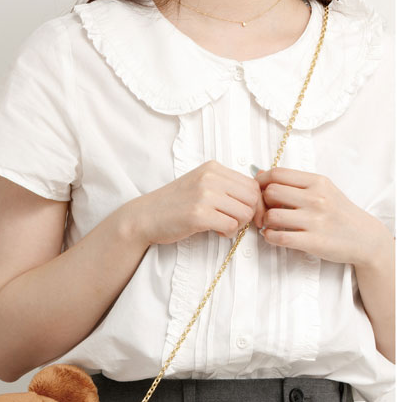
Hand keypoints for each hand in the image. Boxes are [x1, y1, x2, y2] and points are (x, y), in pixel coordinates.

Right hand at [127, 160, 263, 246]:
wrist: (145, 217)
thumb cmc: (174, 205)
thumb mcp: (200, 185)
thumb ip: (224, 187)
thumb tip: (257, 199)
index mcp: (213, 168)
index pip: (252, 184)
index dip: (256, 203)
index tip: (249, 215)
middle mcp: (210, 178)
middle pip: (252, 198)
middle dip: (249, 215)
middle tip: (235, 223)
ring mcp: (204, 195)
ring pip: (244, 213)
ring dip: (238, 225)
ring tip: (222, 227)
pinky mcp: (198, 215)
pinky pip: (231, 226)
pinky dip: (227, 233)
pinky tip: (216, 232)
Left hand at [254, 167, 392, 266]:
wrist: (365, 238)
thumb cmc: (340, 213)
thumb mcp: (324, 190)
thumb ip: (295, 183)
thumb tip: (261, 174)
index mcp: (318, 182)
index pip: (278, 174)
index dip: (261, 182)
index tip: (259, 191)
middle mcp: (316, 198)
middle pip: (271, 192)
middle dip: (262, 202)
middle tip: (264, 210)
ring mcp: (315, 220)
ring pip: (272, 215)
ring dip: (265, 222)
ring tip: (270, 225)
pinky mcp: (313, 241)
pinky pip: (279, 237)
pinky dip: (269, 237)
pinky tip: (273, 235)